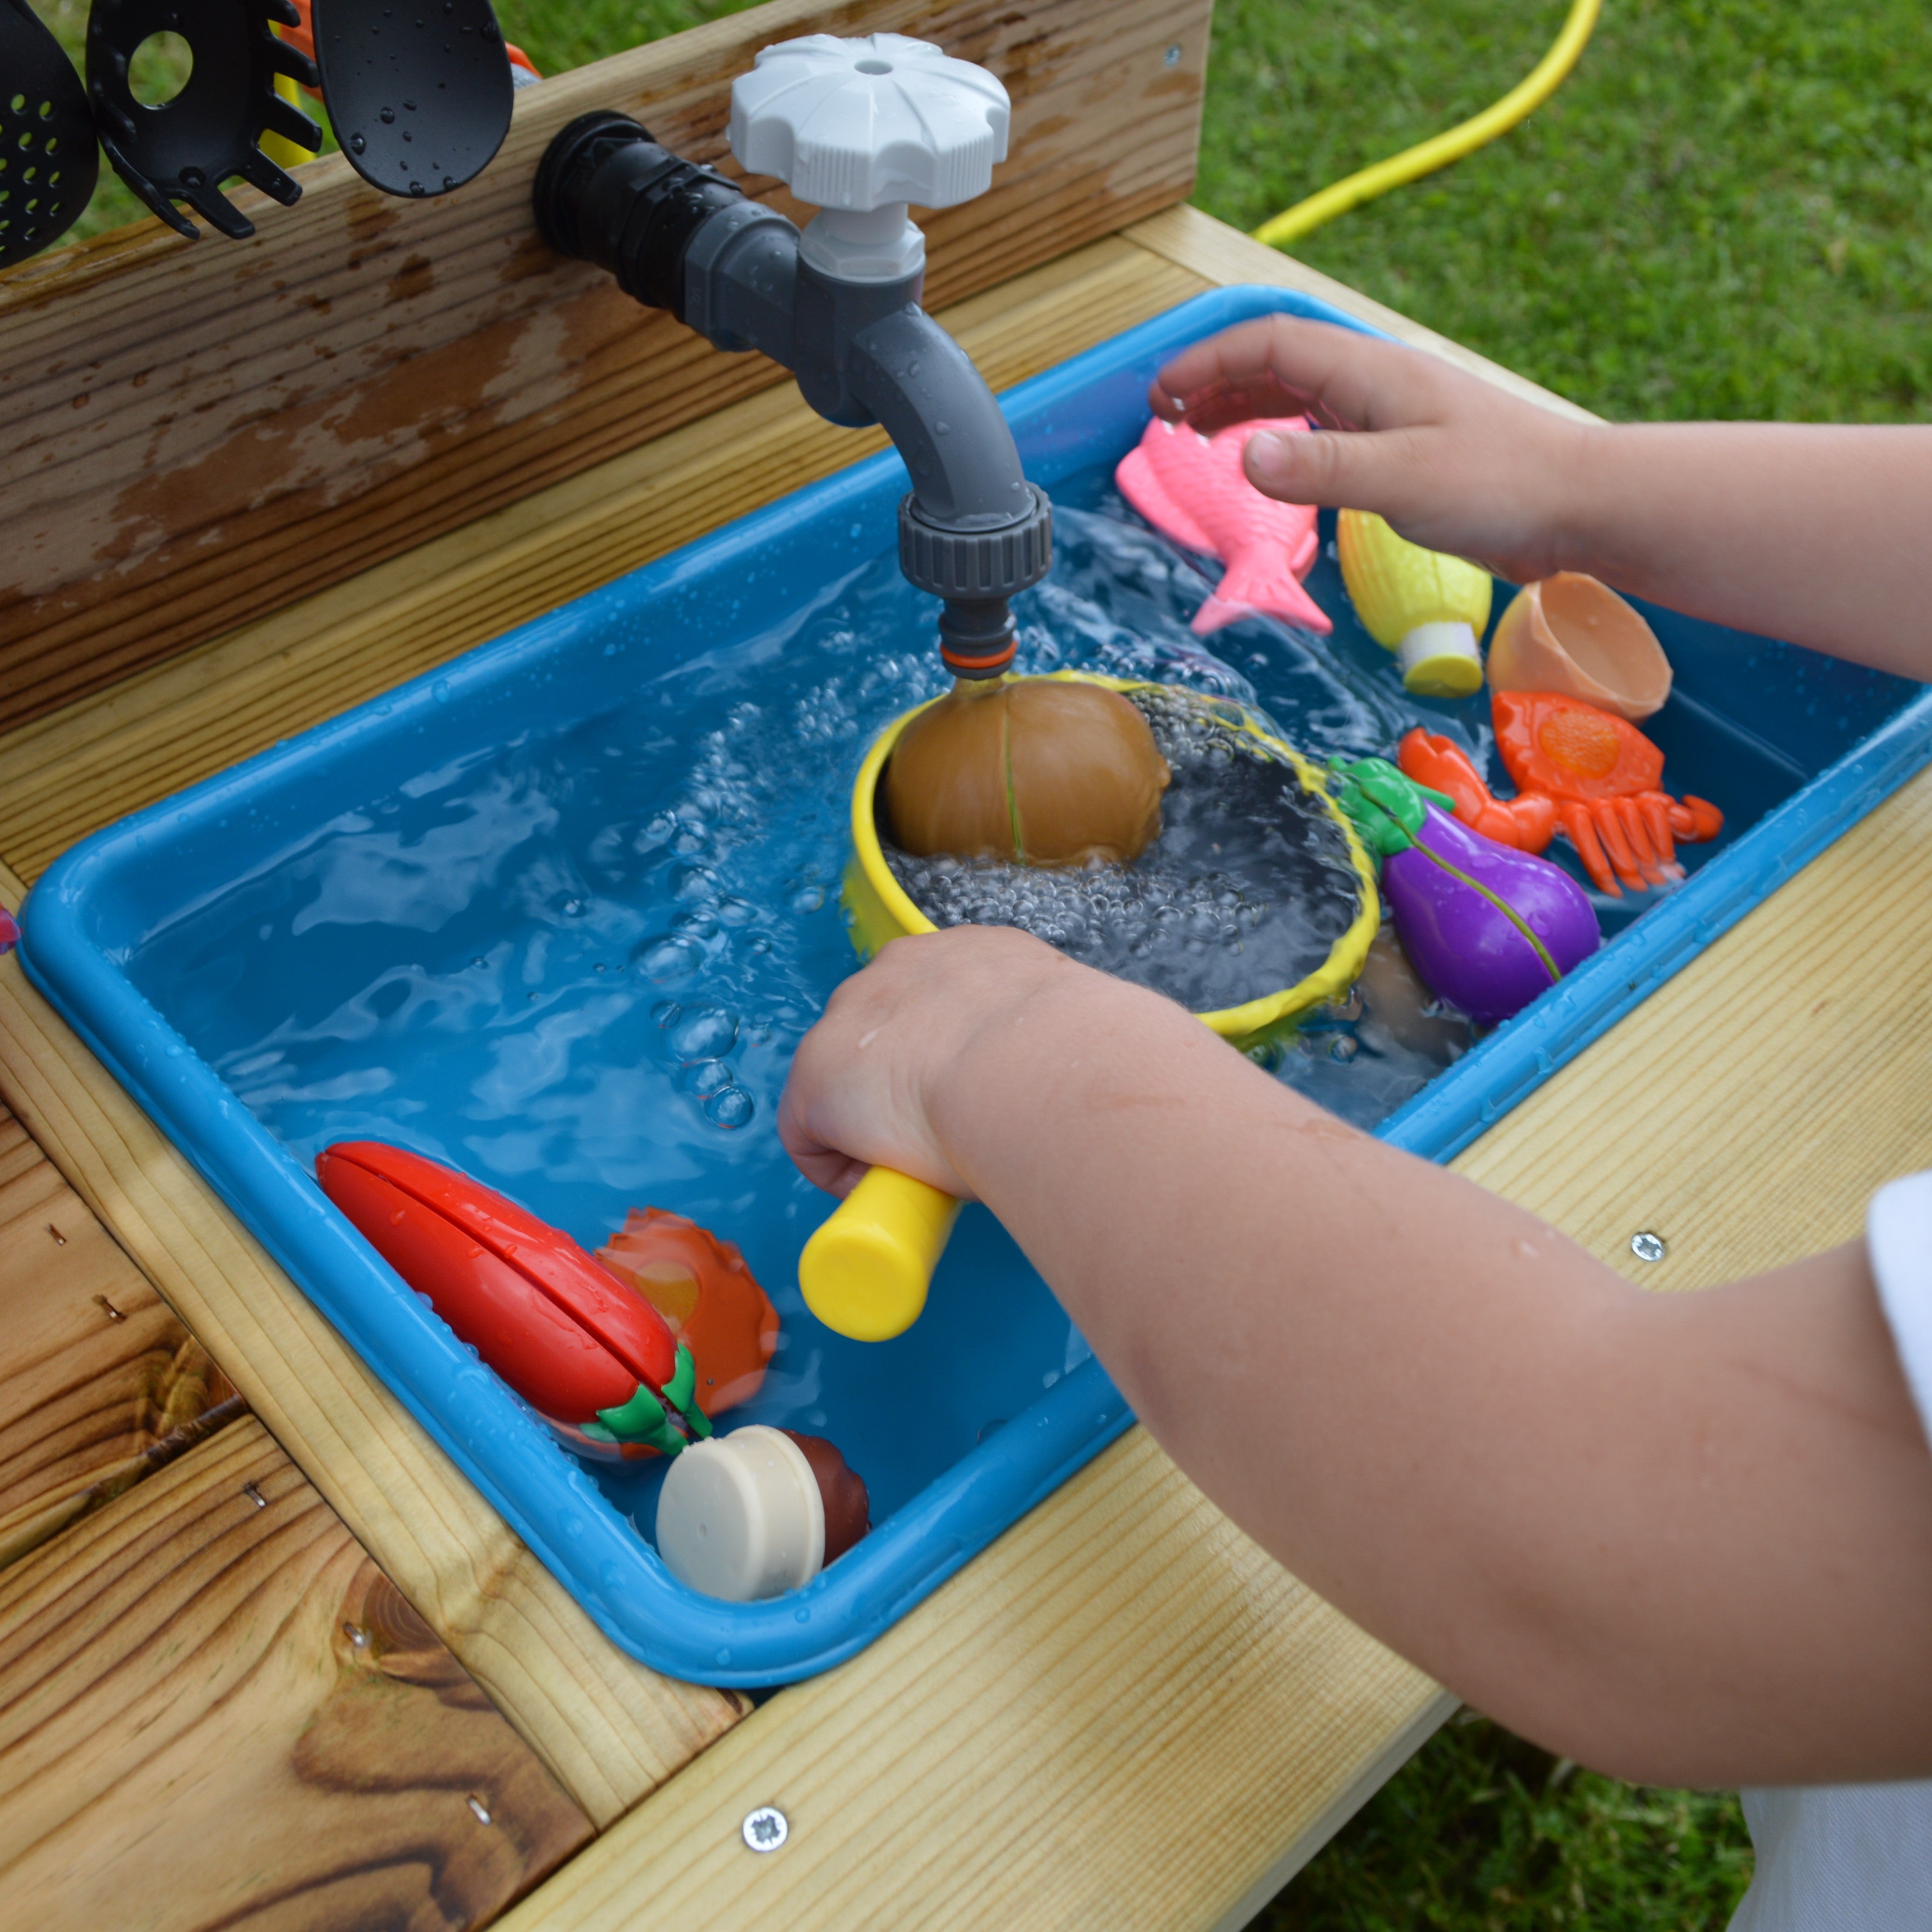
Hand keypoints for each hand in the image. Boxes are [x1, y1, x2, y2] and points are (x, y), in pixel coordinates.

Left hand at [779, 925, 1099, 1200]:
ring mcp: (849, 1018)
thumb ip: (1061, 1049)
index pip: (940, 1002)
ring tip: (917, 1167)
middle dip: (903, 1084)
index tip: (973, 1099)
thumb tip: (1082, 1094)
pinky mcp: (815, 1078)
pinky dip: (839, 1167)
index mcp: (970, 953)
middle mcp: (902, 968)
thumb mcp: (1074, 1034)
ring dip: (871, 1124)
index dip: (948, 1058)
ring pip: (842, 1082)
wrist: (1038, 1066)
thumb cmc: (1079, 1058)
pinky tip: (882, 1186)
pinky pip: (809, 1134)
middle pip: (881, 1034)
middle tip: (946, 1137)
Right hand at [1149, 315, 1598, 583]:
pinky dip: (1283, 438)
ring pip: (1298, 394)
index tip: (1161, 399)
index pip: (1268, 346)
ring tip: (1200, 438)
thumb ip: (1321, 469)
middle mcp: (1374, 383)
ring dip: (1244, 409)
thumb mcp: (1402, 480)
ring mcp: (1390, 414)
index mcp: (1369, 373)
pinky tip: (1272, 464)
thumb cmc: (1502, 486)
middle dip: (1214, 383)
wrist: (1580, 504)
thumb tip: (1243, 457)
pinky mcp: (1404, 449)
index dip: (1206, 365)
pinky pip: (1324, 428)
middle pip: (1275, 363)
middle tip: (1166, 422)